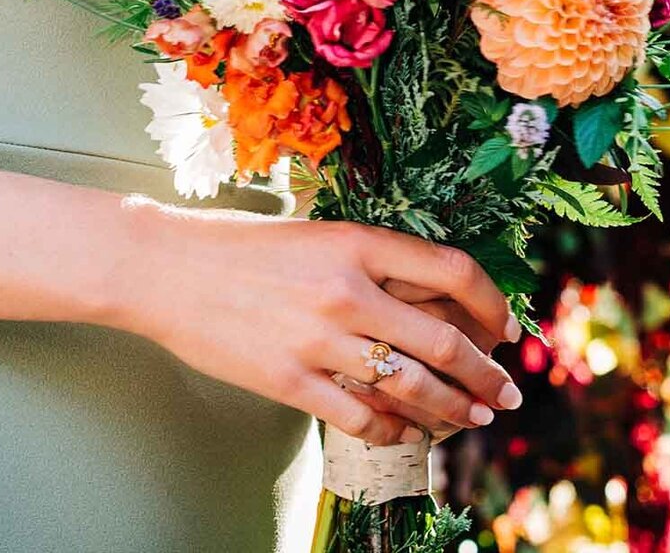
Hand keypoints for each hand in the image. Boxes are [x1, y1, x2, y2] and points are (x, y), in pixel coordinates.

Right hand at [118, 198, 522, 447]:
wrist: (163, 269)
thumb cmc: (237, 246)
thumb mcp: (314, 235)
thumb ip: (369, 262)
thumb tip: (431, 296)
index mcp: (356, 241)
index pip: (452, 270)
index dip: (492, 303)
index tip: (507, 326)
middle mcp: (347, 290)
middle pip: (445, 340)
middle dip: (487, 373)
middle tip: (506, 391)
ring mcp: (320, 340)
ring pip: (412, 387)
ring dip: (454, 408)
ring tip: (472, 418)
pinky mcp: (291, 382)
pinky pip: (362, 418)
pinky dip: (395, 431)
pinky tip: (407, 434)